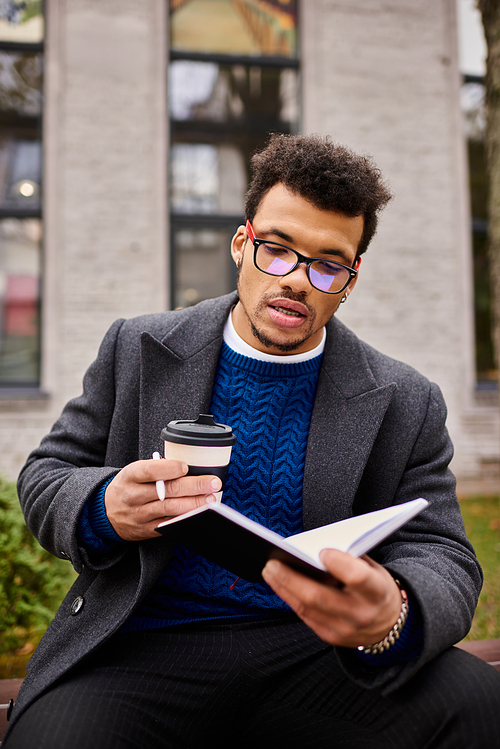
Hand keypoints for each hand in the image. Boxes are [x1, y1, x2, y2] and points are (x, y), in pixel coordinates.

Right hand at [104, 458, 221, 540]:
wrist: (106, 511)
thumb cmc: (128, 486)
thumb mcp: (134, 471)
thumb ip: (157, 468)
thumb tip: (187, 467)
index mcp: (130, 476)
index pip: (150, 471)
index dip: (169, 469)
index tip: (186, 467)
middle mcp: (133, 495)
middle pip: (167, 490)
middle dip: (194, 486)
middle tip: (213, 483)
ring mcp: (139, 515)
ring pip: (170, 509)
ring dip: (194, 504)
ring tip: (210, 500)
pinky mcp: (146, 530)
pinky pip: (168, 525)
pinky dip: (185, 520)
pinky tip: (198, 515)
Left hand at [262, 550, 402, 648]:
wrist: (388, 623)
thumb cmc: (375, 586)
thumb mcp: (372, 568)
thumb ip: (349, 559)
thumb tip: (313, 549)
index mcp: (376, 591)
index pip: (357, 578)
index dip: (339, 564)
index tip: (322, 551)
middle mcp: (361, 613)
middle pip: (320, 597)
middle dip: (292, 578)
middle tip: (272, 562)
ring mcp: (345, 630)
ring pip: (307, 609)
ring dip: (284, 588)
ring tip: (270, 570)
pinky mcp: (331, 637)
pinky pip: (306, 617)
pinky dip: (291, 598)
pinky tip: (280, 584)